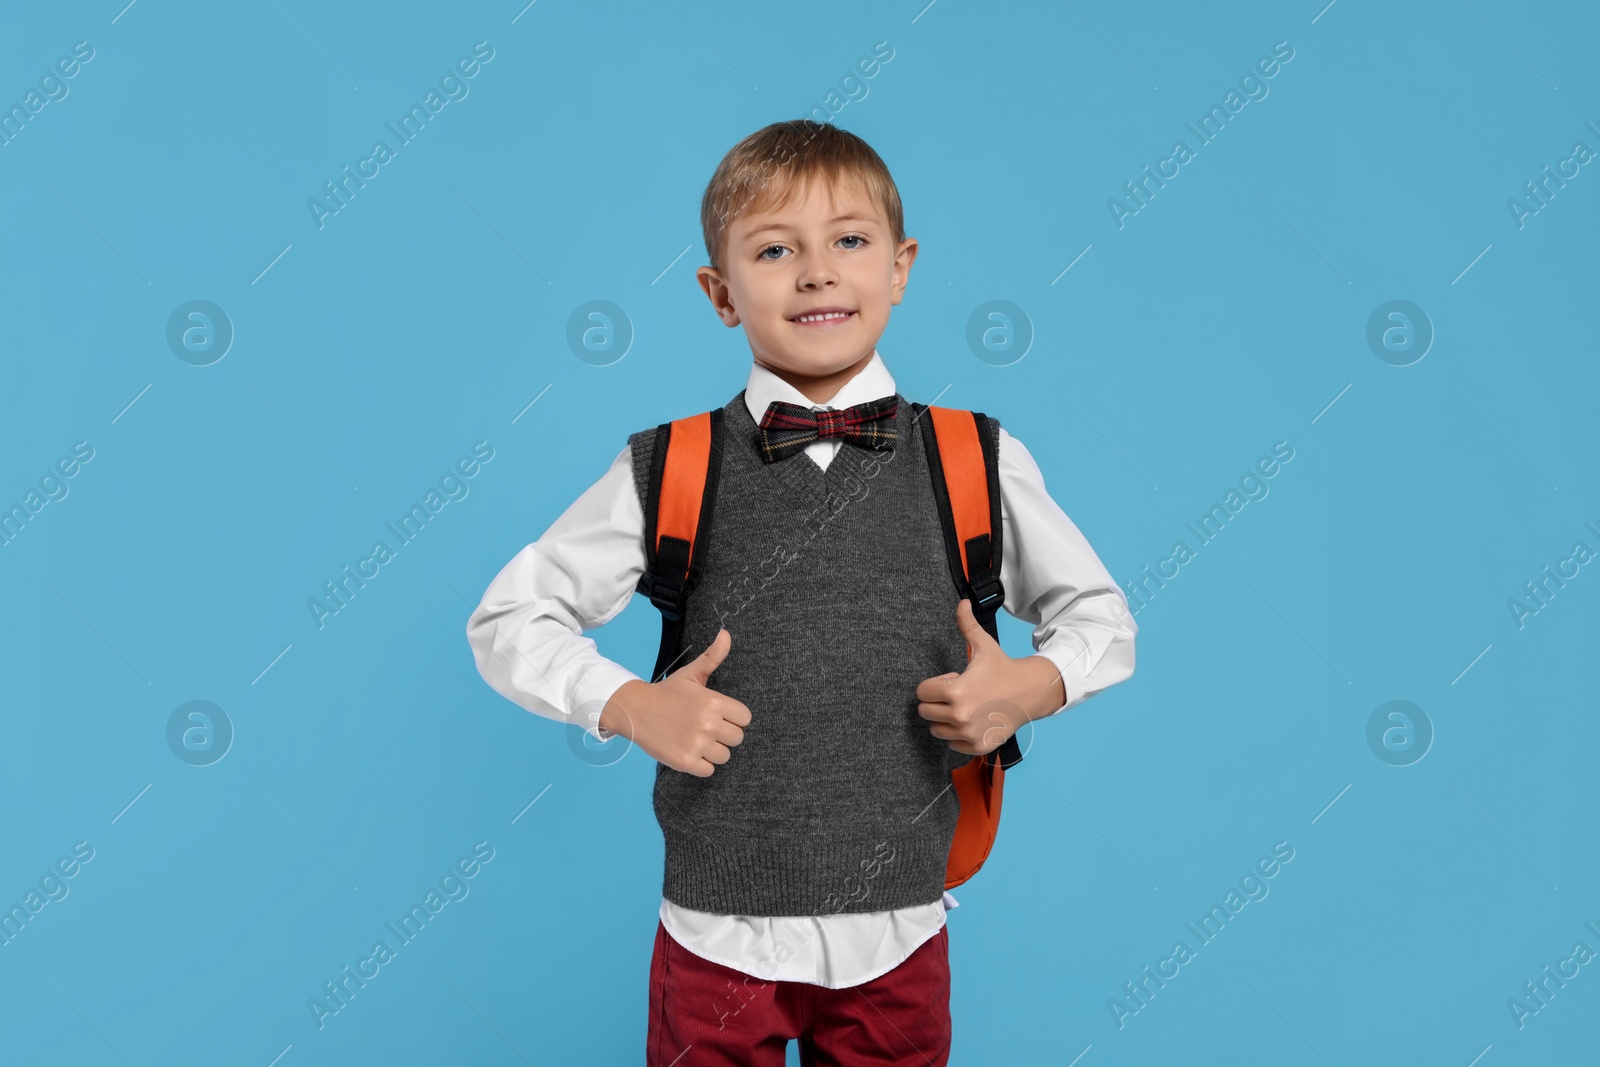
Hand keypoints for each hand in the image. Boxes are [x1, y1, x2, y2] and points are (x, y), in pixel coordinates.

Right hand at [599, 629, 751, 776]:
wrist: (635, 710)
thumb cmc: (668, 693)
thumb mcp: (691, 674)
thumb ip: (713, 657)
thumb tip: (727, 634)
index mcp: (714, 701)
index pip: (745, 719)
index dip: (733, 718)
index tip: (717, 716)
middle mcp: (708, 723)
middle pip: (737, 739)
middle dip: (723, 735)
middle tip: (704, 727)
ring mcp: (697, 744)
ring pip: (724, 756)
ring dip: (712, 751)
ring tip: (695, 739)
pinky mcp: (686, 762)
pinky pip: (709, 770)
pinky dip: (700, 764)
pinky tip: (688, 750)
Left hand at [915, 600, 1064, 755]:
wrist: (1030, 692)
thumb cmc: (1003, 668)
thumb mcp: (984, 646)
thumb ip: (967, 625)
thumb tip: (962, 602)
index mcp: (956, 691)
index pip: (921, 692)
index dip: (935, 684)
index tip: (952, 680)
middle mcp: (960, 716)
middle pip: (925, 712)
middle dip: (938, 702)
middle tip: (959, 694)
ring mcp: (968, 733)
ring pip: (936, 729)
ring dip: (946, 720)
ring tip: (966, 707)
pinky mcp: (976, 746)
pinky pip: (951, 743)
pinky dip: (958, 735)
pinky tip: (974, 720)